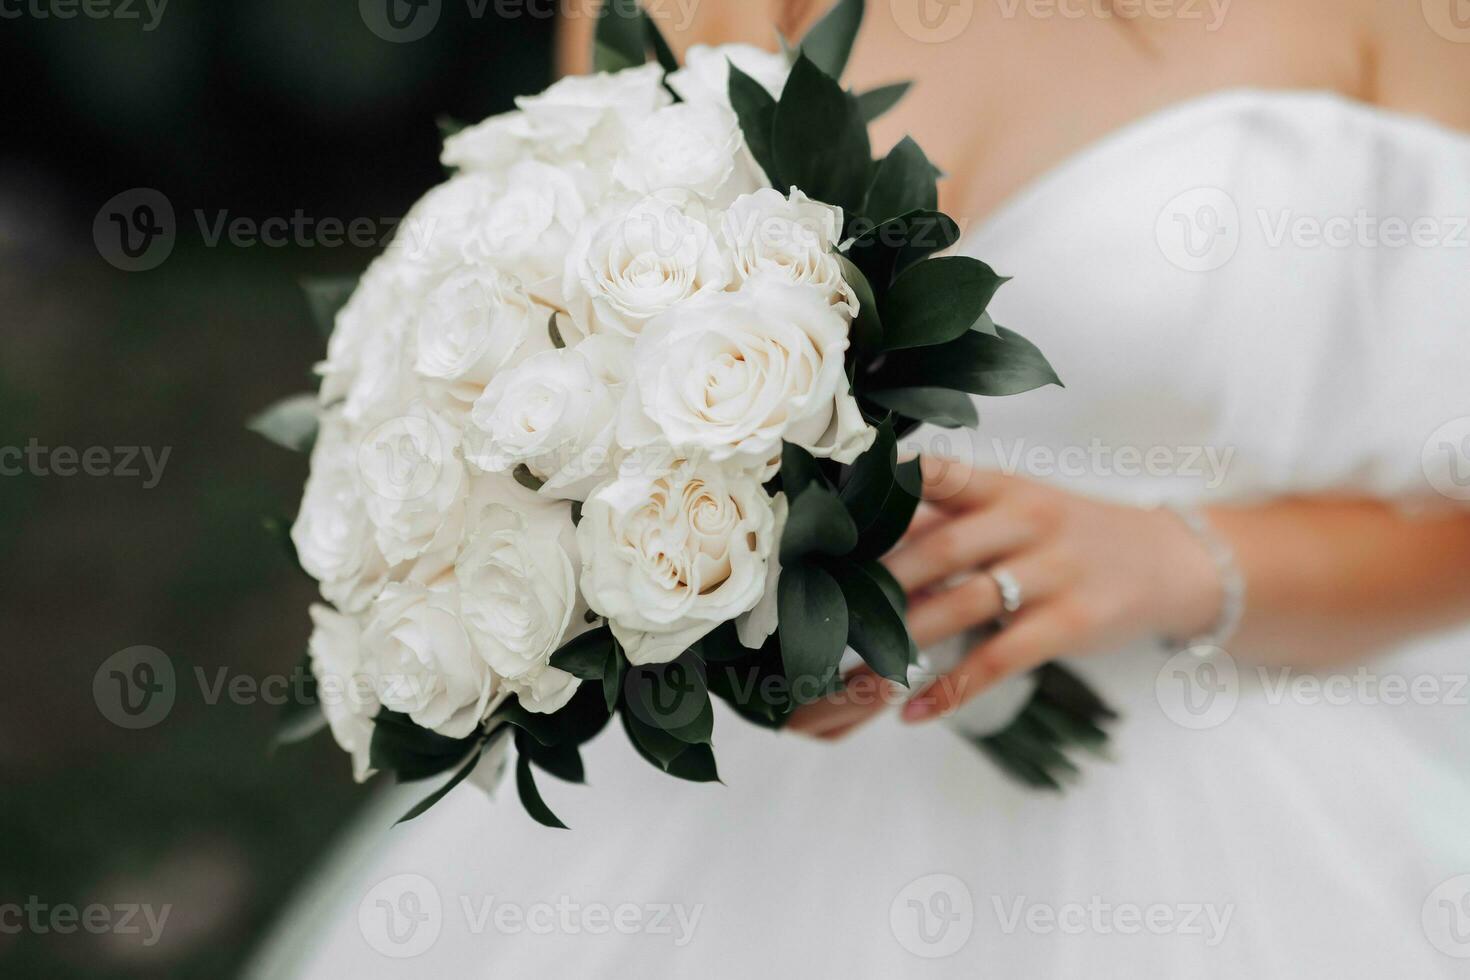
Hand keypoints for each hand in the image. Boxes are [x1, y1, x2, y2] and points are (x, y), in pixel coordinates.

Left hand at [786, 456, 1221, 737]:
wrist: (1171, 560)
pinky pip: (1001, 658)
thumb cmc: (1070, 534)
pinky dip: (954, 687)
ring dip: (900, 643)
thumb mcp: (1019, 506)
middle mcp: (1025, 520)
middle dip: (874, 581)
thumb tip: (863, 524)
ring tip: (850, 676)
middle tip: (818, 611)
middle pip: (937, 547)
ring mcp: (1052, 571)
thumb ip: (951, 514)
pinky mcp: (1071, 622)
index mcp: (1003, 486)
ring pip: (962, 605)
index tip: (829, 510)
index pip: (939, 474)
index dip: (884, 487)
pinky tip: (914, 710)